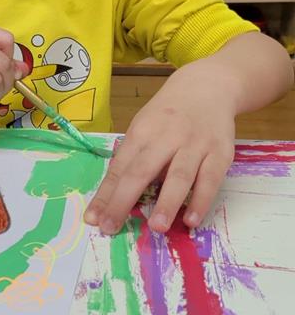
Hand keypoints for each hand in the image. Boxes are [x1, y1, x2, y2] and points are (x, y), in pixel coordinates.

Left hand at [84, 66, 235, 235]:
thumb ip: (133, 158)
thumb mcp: (144, 127)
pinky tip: (191, 220)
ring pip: (179, 176)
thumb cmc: (168, 114)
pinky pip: (210, 180)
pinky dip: (201, 201)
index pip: (119, 167)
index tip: (94, 219)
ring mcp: (194, 144)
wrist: (208, 87)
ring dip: (167, 203)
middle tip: (112, 228)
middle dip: (124, 201)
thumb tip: (113, 195)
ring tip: (156, 228)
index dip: (106, 194)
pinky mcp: (220, 152)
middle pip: (142, 171)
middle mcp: (166, 137)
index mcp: (142, 132)